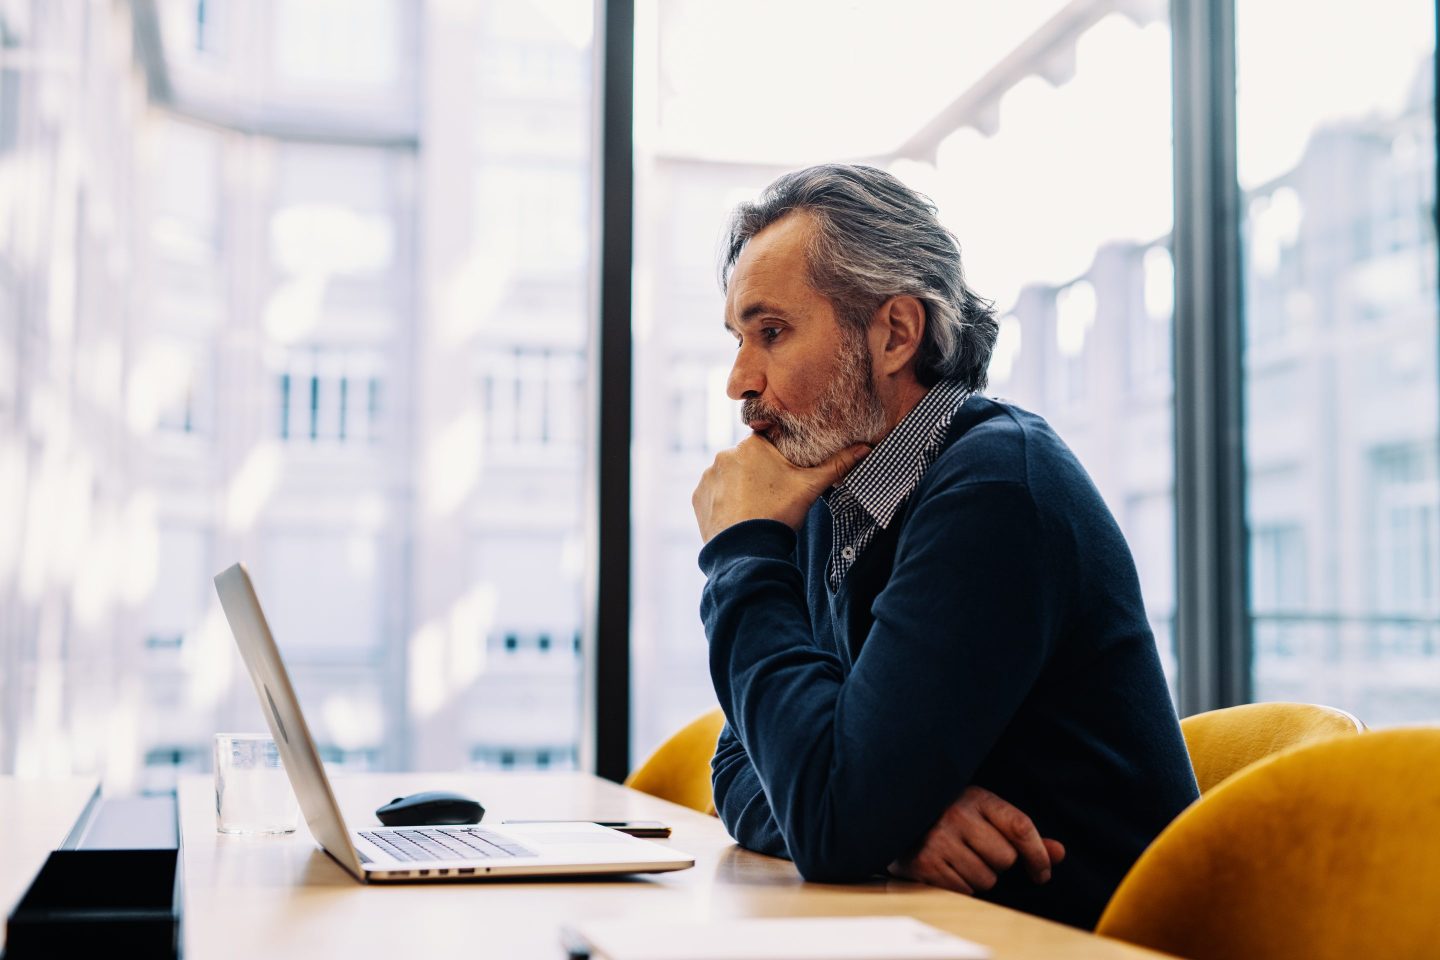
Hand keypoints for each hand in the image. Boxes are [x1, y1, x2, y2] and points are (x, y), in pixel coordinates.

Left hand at [691, 436, 869, 541]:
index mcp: (751, 445)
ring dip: (740, 487)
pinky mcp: (698, 497)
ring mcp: (708, 477)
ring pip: (729, 476)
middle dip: (759, 473)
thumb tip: (866, 447)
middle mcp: (724, 455)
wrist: (746, 551)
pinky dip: (724, 501)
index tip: (784, 474)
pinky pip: (713, 493)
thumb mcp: (810, 488)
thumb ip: (837, 466)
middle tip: (773, 495)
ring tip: (755, 508)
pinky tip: (739, 515)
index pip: (767, 442)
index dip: (778, 458)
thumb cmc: (778, 515)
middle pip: (747, 460)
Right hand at [888, 786, 1065, 895]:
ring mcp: (939, 839)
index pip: (1020, 827)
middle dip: (998, 863)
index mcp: (977, 797)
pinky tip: (946, 868)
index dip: (1038, 854)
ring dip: (979, 876)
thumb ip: (1021, 834)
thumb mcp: (984, 814)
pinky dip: (960, 886)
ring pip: (986, 879)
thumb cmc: (949, 817)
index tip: (1042, 872)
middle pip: (1006, 859)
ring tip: (959, 858)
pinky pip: (964, 891)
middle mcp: (957, 815)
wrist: (896, 815)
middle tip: (977, 850)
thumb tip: (1060, 853)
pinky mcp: (925, 863)